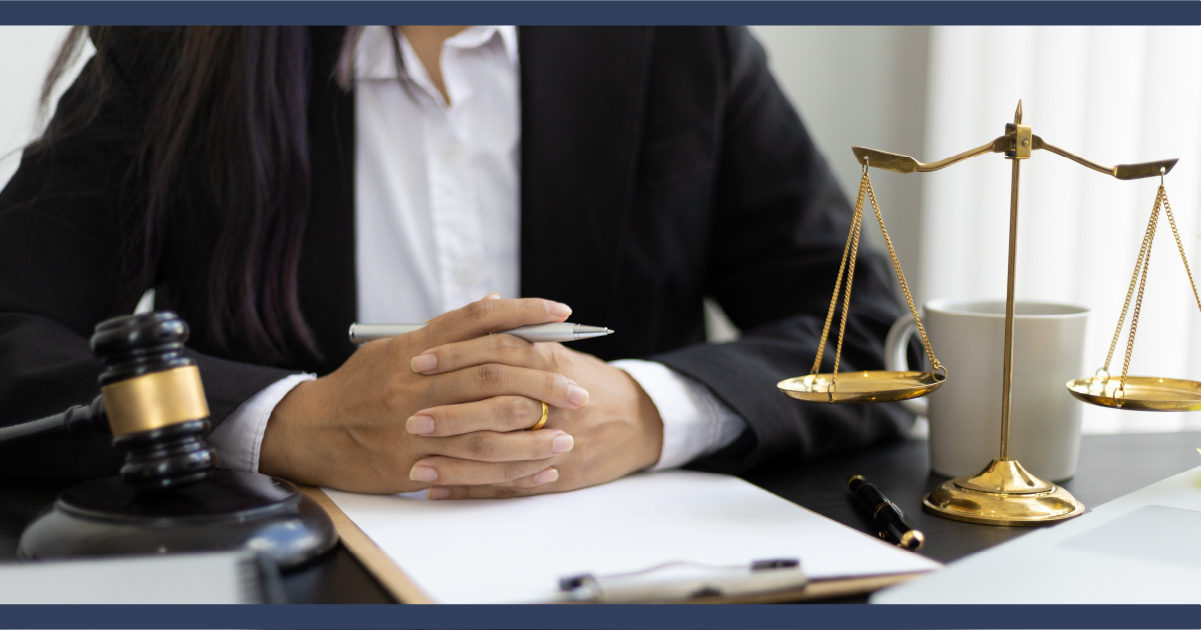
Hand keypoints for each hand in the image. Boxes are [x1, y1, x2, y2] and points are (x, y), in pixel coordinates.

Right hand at [259, 297, 589, 493]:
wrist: (311, 431)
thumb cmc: (359, 386)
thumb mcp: (395, 347)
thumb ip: (446, 330)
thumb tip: (495, 303)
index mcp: (416, 347)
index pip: (479, 320)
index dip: (524, 312)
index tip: (563, 312)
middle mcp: (418, 380)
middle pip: (494, 372)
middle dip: (542, 380)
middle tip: (577, 389)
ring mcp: (416, 422)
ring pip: (487, 424)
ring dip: (534, 431)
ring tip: (568, 433)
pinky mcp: (414, 460)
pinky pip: (472, 466)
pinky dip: (511, 467)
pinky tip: (539, 468)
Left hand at [405, 335, 664, 498]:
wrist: (641, 422)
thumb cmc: (591, 383)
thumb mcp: (560, 352)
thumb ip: (521, 334)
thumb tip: (478, 308)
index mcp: (552, 362)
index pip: (498, 350)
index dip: (455, 355)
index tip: (418, 360)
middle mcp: (555, 401)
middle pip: (493, 402)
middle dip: (447, 411)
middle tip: (408, 415)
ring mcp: (557, 441)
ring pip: (498, 449)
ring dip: (451, 459)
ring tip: (413, 462)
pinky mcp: (558, 474)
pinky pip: (507, 485)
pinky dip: (469, 488)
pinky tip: (437, 489)